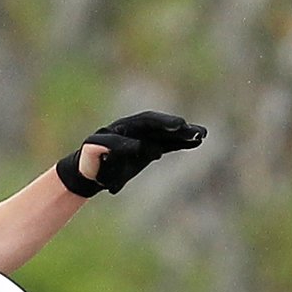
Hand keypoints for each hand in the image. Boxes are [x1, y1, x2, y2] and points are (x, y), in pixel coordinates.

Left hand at [56, 111, 206, 196]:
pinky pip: (169, 142)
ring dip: (182, 133)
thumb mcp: (91, 160)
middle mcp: (132, 129)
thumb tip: (130, 148)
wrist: (93, 168)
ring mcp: (143, 135)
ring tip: (200, 134)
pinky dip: (182, 142)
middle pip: (152, 123)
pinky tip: (198, 140)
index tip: (149, 151)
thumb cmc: (92, 164)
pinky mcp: (152, 145)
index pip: (130, 131)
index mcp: (116, 130)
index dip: (143, 138)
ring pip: (164, 132)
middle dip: (167, 125)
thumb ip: (102, 152)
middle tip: (181, 126)